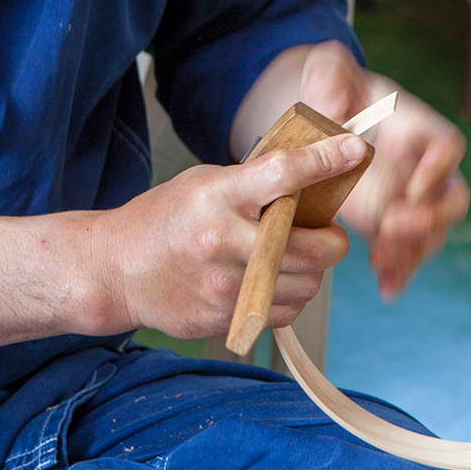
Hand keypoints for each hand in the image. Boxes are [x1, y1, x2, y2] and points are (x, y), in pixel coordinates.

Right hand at [93, 133, 361, 338]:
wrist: (116, 269)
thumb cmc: (163, 219)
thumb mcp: (204, 183)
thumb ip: (253, 182)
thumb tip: (312, 174)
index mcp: (218, 196)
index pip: (283, 173)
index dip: (325, 160)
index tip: (354, 151)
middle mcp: (223, 242)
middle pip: (312, 245)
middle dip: (333, 240)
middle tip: (325, 232)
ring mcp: (224, 286)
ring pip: (306, 285)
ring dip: (312, 271)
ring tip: (290, 256)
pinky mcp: (225, 318)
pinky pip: (285, 312)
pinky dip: (290, 296)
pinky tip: (271, 280)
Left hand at [296, 42, 469, 301]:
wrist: (319, 114)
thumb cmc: (329, 86)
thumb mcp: (325, 68)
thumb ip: (329, 73)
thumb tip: (335, 103)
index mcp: (414, 126)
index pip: (446, 145)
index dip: (438, 169)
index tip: (411, 188)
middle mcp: (419, 165)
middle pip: (450, 197)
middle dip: (430, 219)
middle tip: (396, 229)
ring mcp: (406, 196)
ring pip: (430, 232)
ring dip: (412, 252)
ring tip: (385, 265)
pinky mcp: (386, 220)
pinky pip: (405, 250)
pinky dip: (398, 269)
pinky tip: (386, 286)